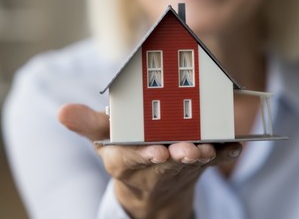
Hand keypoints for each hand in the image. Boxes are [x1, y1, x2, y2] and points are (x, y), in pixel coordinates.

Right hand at [58, 103, 241, 218]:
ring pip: (192, 162)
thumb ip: (86, 123)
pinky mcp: (200, 164)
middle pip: (167, 161)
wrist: (151, 186)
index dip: (143, 155)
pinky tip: (235, 145)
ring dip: (202, 156)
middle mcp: (154, 164)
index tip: (155, 152)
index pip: (132, 158)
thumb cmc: (124, 149)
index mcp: (126, 158)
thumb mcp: (102, 138)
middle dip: (178, 155)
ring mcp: (179, 166)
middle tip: (188, 149)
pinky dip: (225, 153)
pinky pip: (215, 159)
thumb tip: (62, 112)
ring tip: (208, 149)